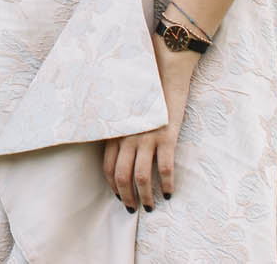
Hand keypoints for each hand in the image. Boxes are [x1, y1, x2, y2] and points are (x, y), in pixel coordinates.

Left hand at [103, 35, 195, 210]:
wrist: (164, 66)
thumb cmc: (143, 85)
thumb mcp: (123, 105)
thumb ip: (118, 124)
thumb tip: (117, 145)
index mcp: (115, 129)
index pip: (106, 165)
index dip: (112, 184)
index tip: (118, 194)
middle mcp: (127, 136)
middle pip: (121, 176)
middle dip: (126, 197)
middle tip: (132, 208)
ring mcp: (146, 137)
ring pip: (141, 178)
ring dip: (145, 197)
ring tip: (150, 207)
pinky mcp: (167, 136)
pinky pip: (164, 169)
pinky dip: (167, 185)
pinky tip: (170, 193)